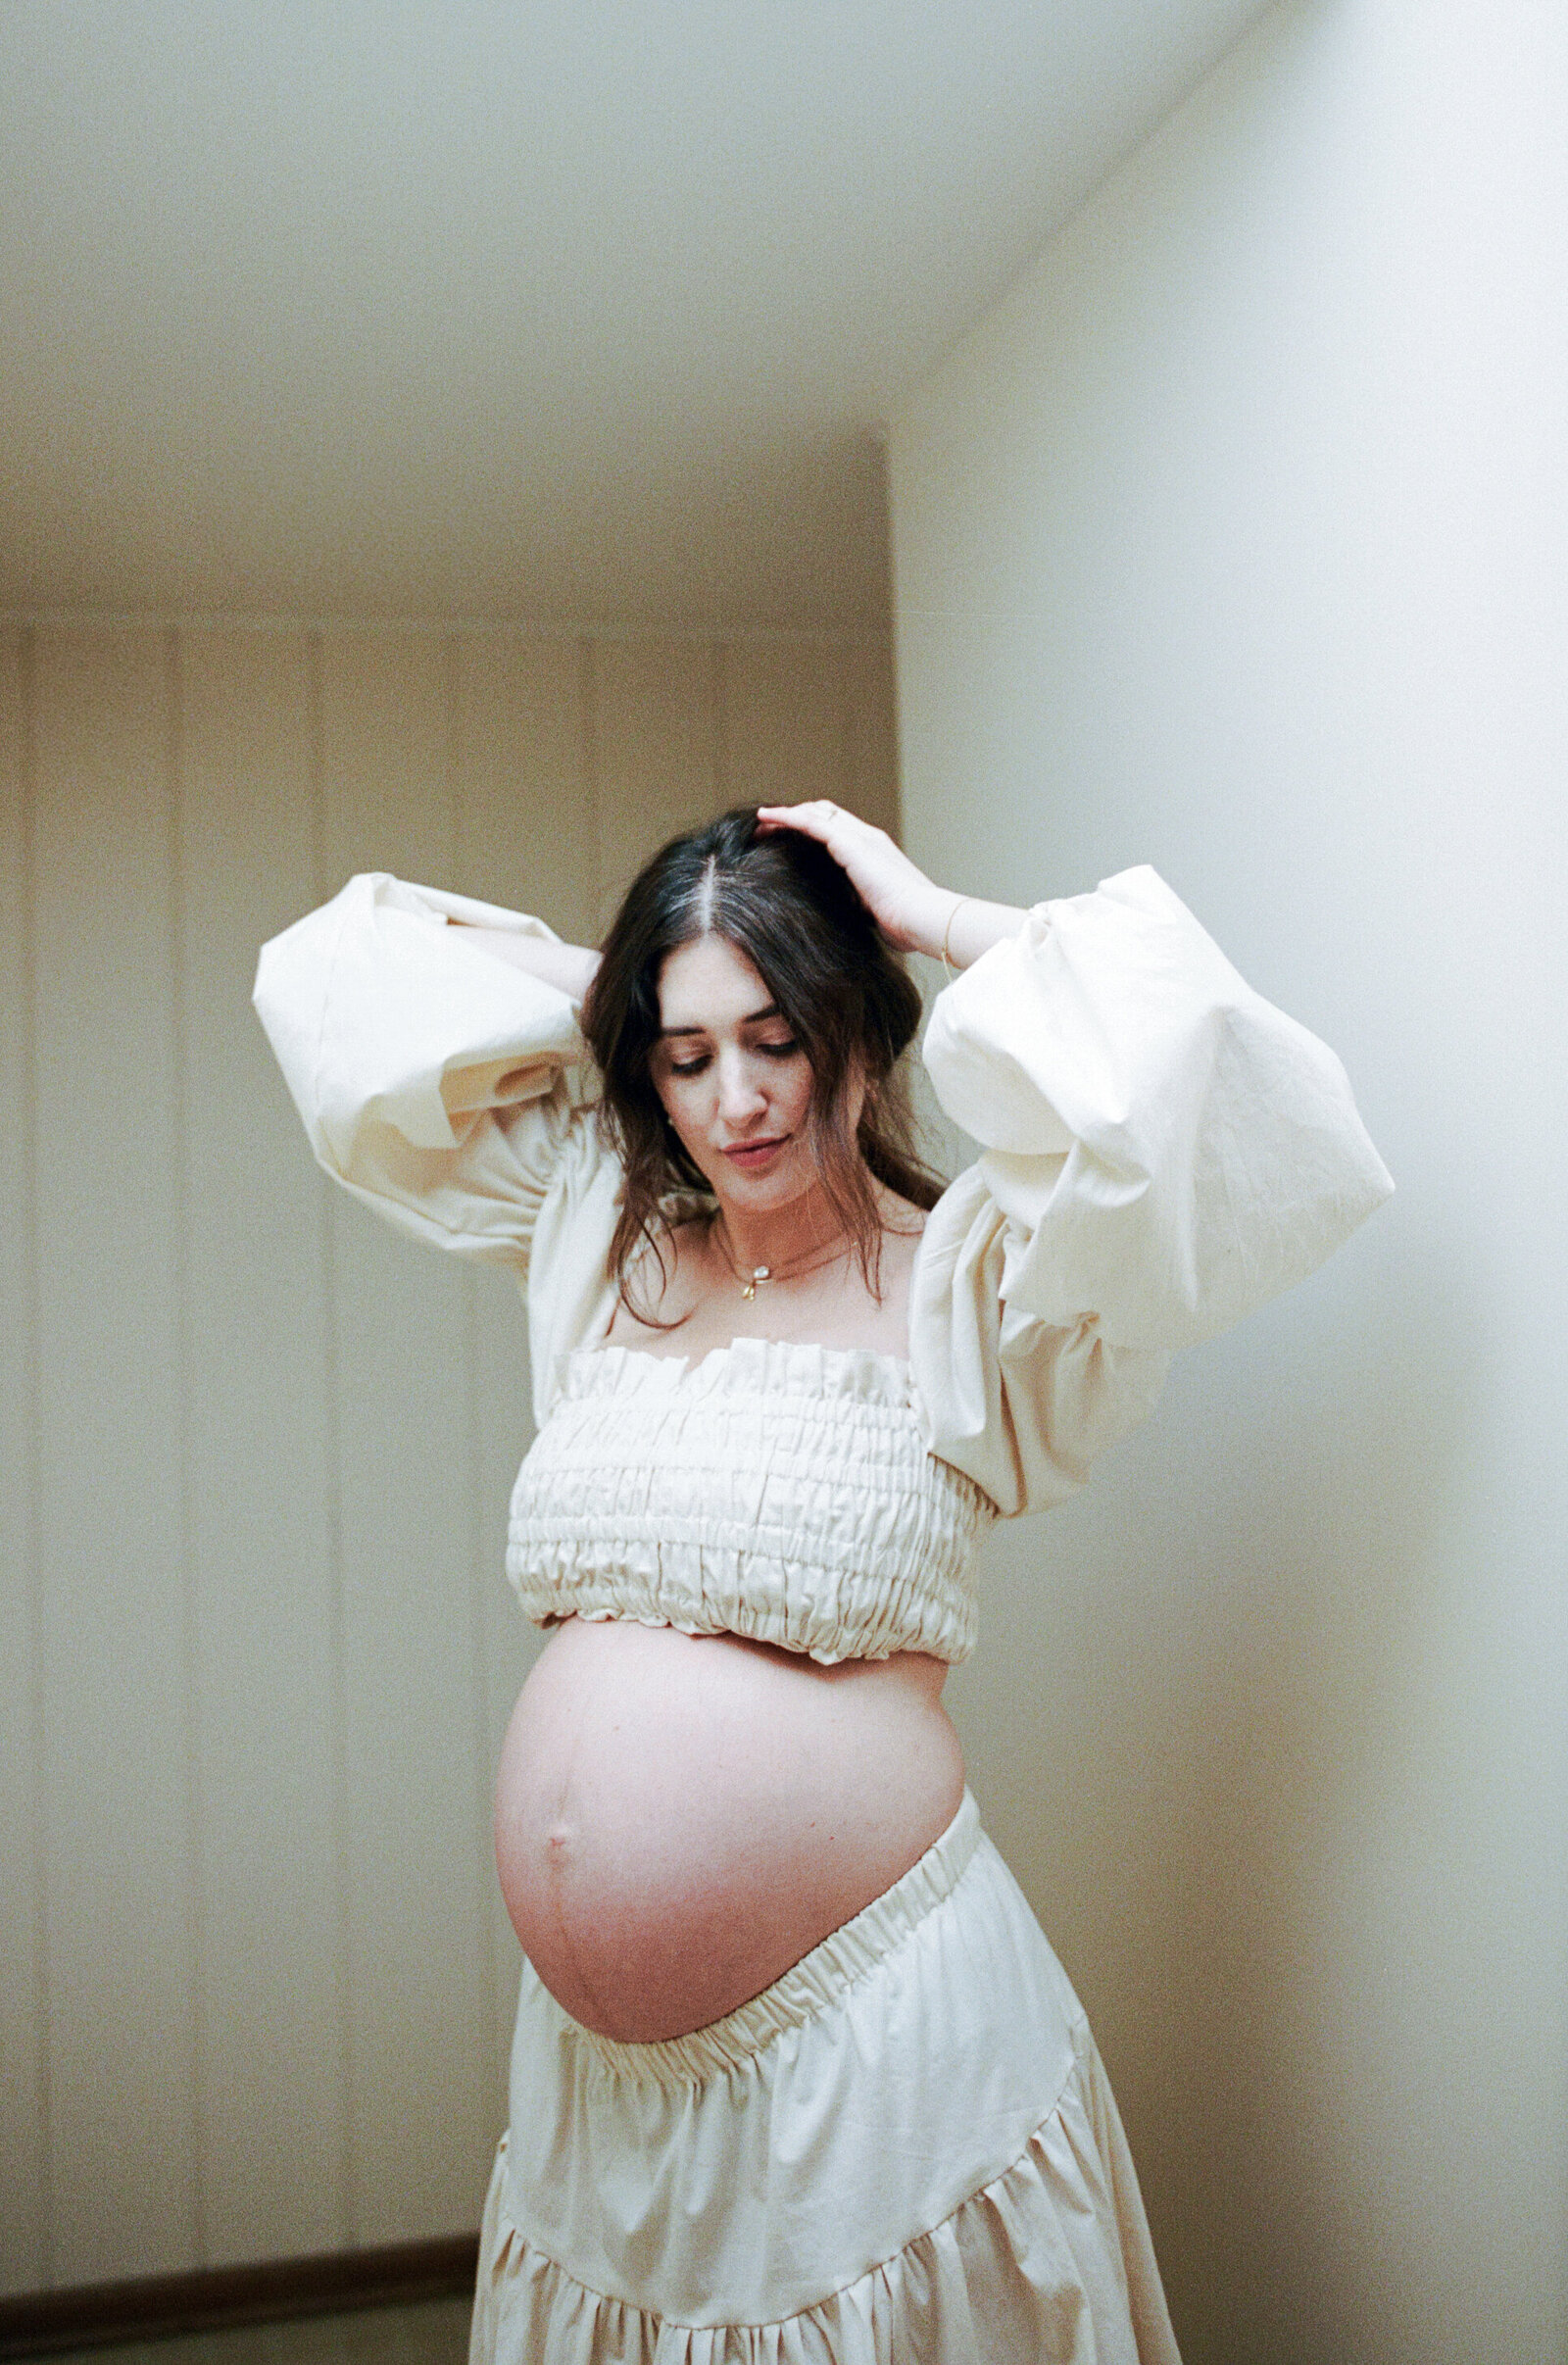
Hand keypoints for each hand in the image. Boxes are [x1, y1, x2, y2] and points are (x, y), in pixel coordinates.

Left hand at [754, 802, 953, 956]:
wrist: (921, 917)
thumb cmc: (904, 924)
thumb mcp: (874, 911)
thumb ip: (859, 906)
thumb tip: (846, 916)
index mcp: (874, 853)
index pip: (840, 831)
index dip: (813, 830)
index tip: (790, 841)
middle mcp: (867, 838)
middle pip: (825, 815)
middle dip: (797, 818)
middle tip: (770, 830)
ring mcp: (859, 838)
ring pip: (815, 814)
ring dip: (786, 816)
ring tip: (761, 822)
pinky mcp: (849, 844)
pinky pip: (809, 823)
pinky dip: (785, 817)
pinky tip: (765, 819)